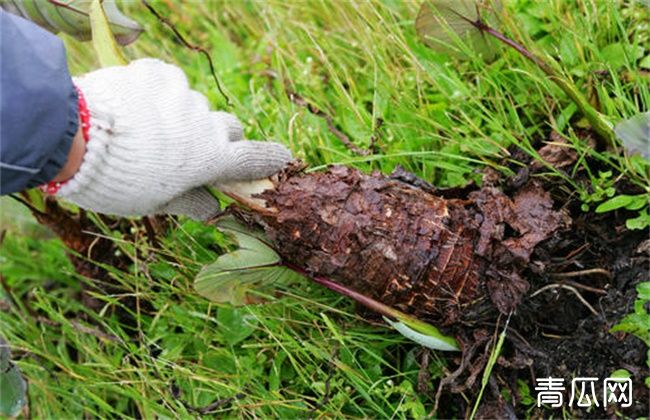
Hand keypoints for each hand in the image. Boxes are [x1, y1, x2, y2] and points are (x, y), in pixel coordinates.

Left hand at [56, 59, 290, 219]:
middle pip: (228, 127)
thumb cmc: (119, 183)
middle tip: (192, 150)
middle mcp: (205, 124)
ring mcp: (182, 95)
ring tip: (150, 129)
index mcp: (212, 159)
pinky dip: (159, 92)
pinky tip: (137, 105)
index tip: (283, 157)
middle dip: (218, 138)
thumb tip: (212, 210)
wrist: (75, 139)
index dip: (270, 158)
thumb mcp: (156, 203)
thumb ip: (189, 202)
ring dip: (183, 116)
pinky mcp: (156, 74)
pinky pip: (168, 81)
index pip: (254, 158)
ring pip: (194, 104)